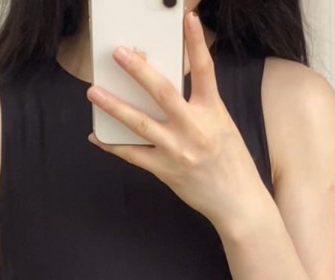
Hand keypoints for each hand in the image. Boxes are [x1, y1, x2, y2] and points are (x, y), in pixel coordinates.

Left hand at [88, 13, 267, 231]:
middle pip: (163, 93)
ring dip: (114, 107)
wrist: (240, 205)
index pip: (205, 71)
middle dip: (139, 71)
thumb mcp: (223, 129)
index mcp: (214, 114)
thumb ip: (198, 108)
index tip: (188, 19)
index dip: (196, 43)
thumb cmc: (233, 165)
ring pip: (141, 124)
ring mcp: (179, 151)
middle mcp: (196, 130)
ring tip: (94, 92)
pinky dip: (112, 145)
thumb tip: (163, 90)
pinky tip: (96, 136)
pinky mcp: (166, 171)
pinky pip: (133, 155)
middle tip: (119, 53)